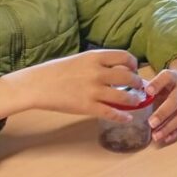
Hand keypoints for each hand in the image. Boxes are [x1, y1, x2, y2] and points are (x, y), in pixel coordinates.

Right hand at [0, 49, 145, 125]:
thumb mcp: (79, 59)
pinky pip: (112, 113)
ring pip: (125, 97)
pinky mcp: (88, 107)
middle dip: (138, 84)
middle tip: (140, 88)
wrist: (37, 85)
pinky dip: (123, 117)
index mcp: (95, 57)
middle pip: (129, 77)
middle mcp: (97, 72)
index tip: (134, 70)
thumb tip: (116, 69)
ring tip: (136, 103)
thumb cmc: (56, 71)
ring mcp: (93, 91)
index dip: (133, 64)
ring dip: (134, 101)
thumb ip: (97, 63)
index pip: (125, 57)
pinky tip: (127, 118)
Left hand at [144, 57, 176, 143]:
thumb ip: (150, 85)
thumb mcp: (160, 77)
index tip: (148, 91)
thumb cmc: (168, 81)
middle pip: (175, 101)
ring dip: (168, 127)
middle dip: (163, 113)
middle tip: (151, 123)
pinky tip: (166, 138)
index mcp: (173, 77)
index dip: (157, 84)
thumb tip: (137, 94)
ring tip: (155, 136)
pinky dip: (175, 132)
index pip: (166, 78)